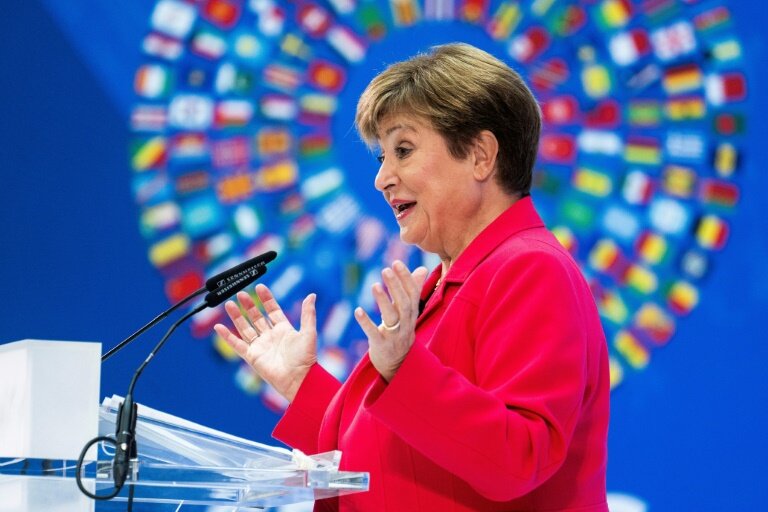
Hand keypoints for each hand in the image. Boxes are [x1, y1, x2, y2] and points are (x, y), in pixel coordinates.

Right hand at [213, 284, 316, 401]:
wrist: (299, 379)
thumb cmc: (306, 358)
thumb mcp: (308, 332)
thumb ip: (308, 314)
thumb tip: (312, 295)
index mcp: (284, 329)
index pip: (272, 310)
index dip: (266, 299)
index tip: (260, 287)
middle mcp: (270, 336)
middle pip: (256, 317)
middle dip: (248, 305)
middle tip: (241, 293)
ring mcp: (260, 346)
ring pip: (245, 328)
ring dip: (236, 316)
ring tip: (229, 304)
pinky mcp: (252, 356)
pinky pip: (237, 344)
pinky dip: (227, 336)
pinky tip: (218, 327)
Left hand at [354, 261, 428, 381]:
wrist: (398, 365)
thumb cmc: (402, 332)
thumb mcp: (409, 312)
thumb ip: (414, 290)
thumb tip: (422, 269)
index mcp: (412, 314)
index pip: (412, 293)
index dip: (406, 278)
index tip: (396, 262)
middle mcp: (406, 324)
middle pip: (403, 303)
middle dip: (395, 286)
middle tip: (386, 269)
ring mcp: (394, 336)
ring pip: (391, 317)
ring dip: (383, 301)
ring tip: (374, 285)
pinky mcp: (381, 346)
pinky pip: (374, 333)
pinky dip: (366, 322)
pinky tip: (357, 310)